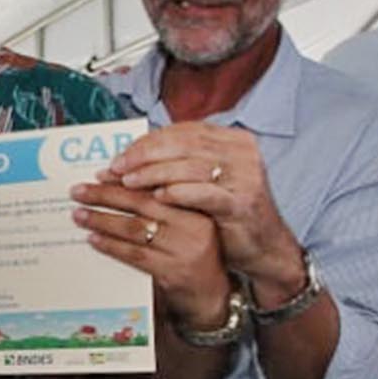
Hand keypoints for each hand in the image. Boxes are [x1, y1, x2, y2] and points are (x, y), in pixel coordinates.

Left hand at [72, 181, 231, 326]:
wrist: (212, 296)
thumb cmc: (194, 256)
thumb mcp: (187, 226)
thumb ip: (163, 208)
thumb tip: (119, 186)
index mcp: (196, 208)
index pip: (155, 187)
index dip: (125, 180)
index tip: (100, 174)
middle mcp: (192, 226)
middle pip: (141, 204)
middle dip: (106, 195)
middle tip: (79, 191)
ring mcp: (183, 250)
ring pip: (134, 229)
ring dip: (102, 221)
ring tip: (80, 215)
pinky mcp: (171, 272)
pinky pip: (134, 255)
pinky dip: (111, 246)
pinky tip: (94, 239)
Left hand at [103, 122, 303, 302]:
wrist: (264, 247)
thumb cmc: (227, 212)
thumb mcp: (207, 180)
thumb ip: (180, 163)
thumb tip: (130, 157)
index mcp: (231, 140)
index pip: (181, 132)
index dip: (146, 142)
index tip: (119, 156)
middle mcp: (240, 152)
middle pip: (182, 145)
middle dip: (143, 156)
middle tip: (114, 168)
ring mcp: (244, 176)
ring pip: (189, 167)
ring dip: (153, 173)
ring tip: (126, 183)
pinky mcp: (242, 202)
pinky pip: (205, 193)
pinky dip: (178, 193)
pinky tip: (156, 197)